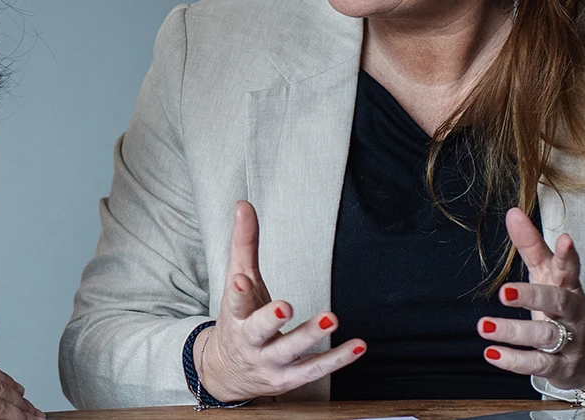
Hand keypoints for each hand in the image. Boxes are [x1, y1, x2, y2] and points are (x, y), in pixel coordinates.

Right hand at [197, 201, 365, 400]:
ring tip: (331, 318)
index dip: (239, 293)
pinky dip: (337, 359)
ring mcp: (269, 362)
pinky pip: (314, 369)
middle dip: (270, 319)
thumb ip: (244, 244)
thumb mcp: (237, 281)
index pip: (235, 303)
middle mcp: (250, 342)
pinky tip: (358, 346)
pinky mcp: (289, 379)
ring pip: (290, 351)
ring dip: (309, 336)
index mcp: (235, 316)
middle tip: (284, 306)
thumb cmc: (237, 319)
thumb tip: (244, 205)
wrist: (227, 372)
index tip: (242, 280)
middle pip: (258, 331)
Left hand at [476, 208, 584, 394]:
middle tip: (505, 292)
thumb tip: (513, 212)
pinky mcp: (561, 367)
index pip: (570, 268)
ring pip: (545, 336)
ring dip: (513, 332)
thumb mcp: (549, 275)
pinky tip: (491, 353)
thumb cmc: (564, 307)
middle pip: (557, 302)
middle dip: (533, 296)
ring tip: (483, 326)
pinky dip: (514, 361)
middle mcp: (572, 313)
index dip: (568, 255)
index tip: (565, 239)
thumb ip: (531, 246)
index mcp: (568, 286)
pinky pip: (538, 365)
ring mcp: (570, 341)